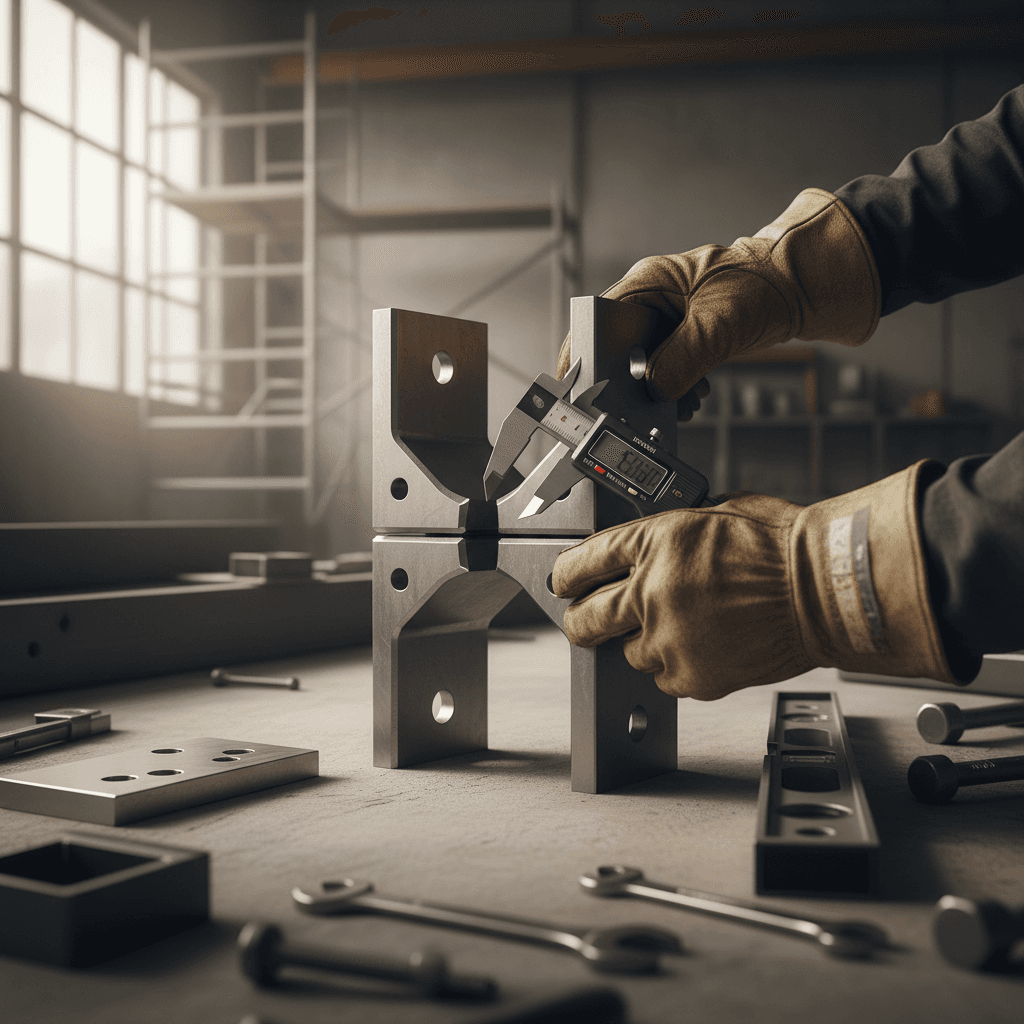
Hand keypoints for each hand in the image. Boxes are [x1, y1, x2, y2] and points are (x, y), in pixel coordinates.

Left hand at [551, 465, 953, 699]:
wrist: (826, 591)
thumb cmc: (782, 548)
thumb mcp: (716, 512)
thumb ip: (672, 533)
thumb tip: (650, 546)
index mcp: (654, 541)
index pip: (581, 562)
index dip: (566, 576)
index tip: (564, 584)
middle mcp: (652, 590)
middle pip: (585, 619)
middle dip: (580, 622)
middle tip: (585, 622)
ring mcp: (669, 637)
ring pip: (629, 653)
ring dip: (647, 643)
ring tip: (687, 628)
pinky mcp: (691, 676)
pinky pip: (665, 677)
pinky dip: (679, 667)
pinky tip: (708, 646)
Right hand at [556, 188, 880, 404]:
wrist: (802, 286)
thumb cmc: (765, 284)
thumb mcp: (719, 324)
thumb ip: (683, 358)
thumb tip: (654, 389)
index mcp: (646, 283)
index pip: (595, 321)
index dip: (585, 358)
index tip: (583, 391)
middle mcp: (649, 300)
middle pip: (615, 349)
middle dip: (626, 383)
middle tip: (638, 408)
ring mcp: (664, 320)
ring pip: (640, 365)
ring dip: (655, 390)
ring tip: (677, 405)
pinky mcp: (681, 338)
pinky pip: (664, 370)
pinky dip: (675, 389)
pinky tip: (691, 398)